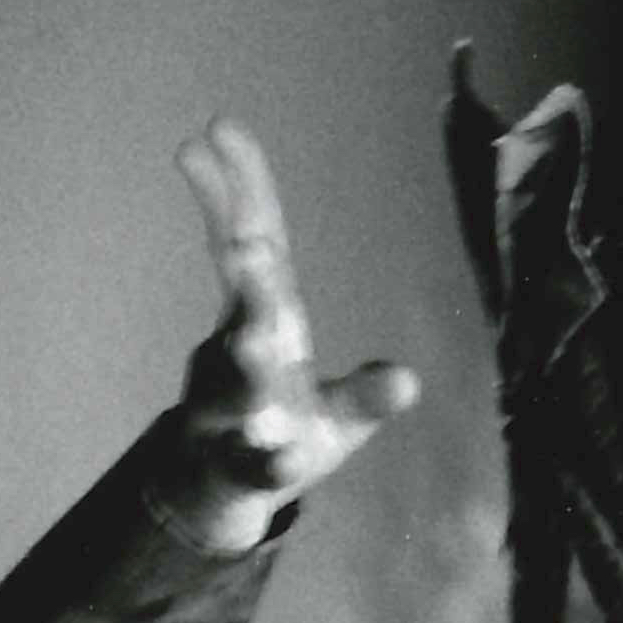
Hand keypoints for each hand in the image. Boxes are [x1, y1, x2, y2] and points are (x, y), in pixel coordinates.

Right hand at [154, 118, 419, 553]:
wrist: (224, 493)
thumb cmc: (285, 437)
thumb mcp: (341, 417)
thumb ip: (369, 394)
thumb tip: (408, 382)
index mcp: (268, 323)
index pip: (253, 240)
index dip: (239, 186)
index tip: (215, 128)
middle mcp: (244, 355)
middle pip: (248, 305)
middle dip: (251, 277)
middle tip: (247, 244)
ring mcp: (232, 408)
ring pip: (238, 380)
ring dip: (248, 359)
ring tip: (257, 344)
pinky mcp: (239, 464)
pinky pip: (255, 460)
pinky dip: (271, 457)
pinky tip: (285, 454)